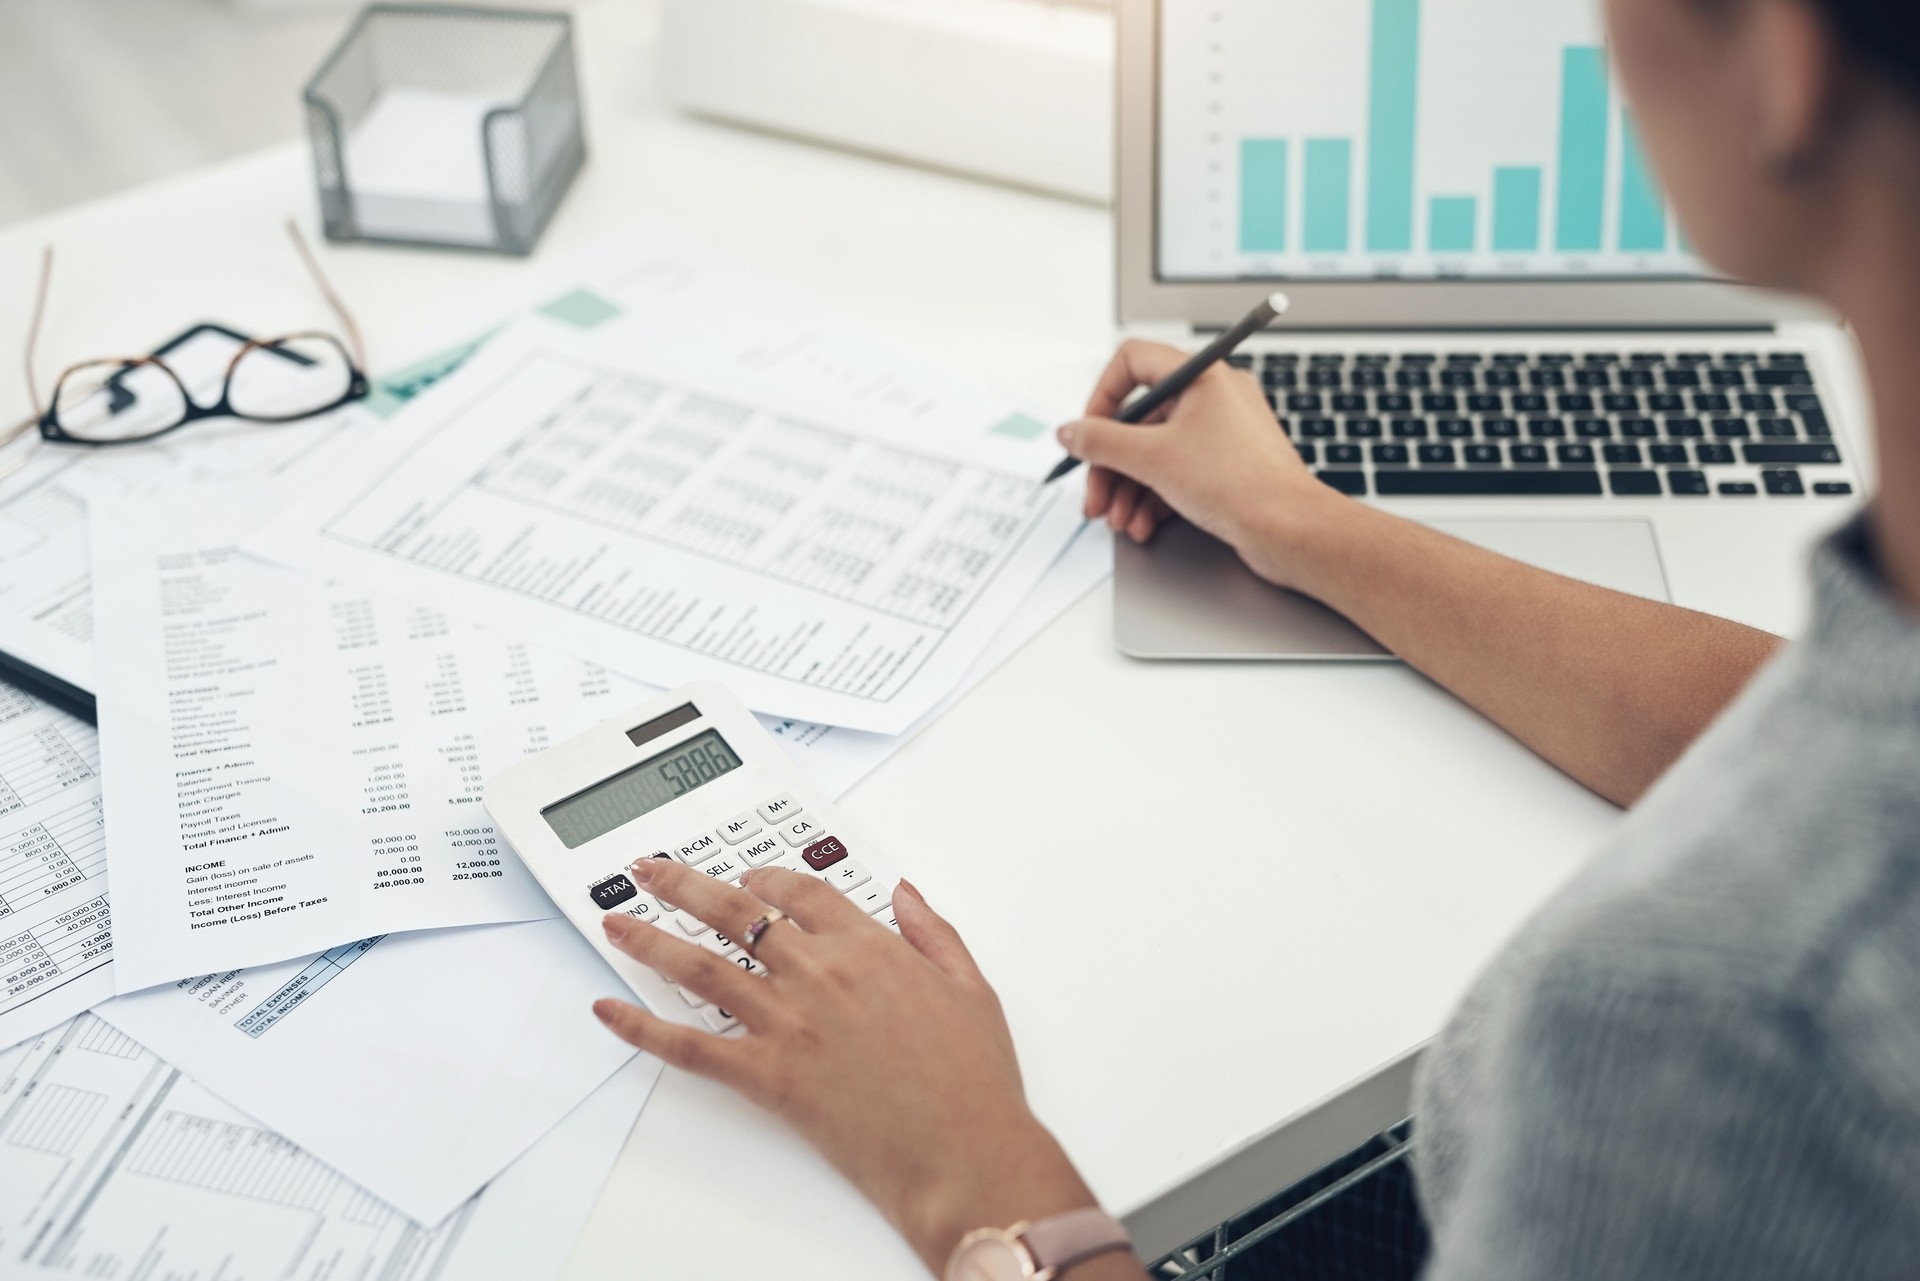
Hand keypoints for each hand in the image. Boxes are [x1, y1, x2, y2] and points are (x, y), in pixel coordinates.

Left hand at [593, 860, 1103, 1273]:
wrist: (964, 1151)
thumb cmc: (973, 1080)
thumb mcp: (969, 986)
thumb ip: (932, 931)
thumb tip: (904, 893)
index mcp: (869, 946)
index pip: (799, 892)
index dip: (764, 879)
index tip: (745, 877)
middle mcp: (820, 973)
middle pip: (735, 912)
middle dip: (684, 884)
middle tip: (650, 872)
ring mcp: (789, 1022)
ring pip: (701, 965)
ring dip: (650, 938)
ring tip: (616, 922)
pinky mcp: (768, 1075)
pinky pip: (691, 1046)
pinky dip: (643, 1029)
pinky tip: (612, 1014)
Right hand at [1061, 339, 1346, 589]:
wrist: (1290, 530)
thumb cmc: (1241, 484)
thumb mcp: (1152, 459)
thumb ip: (1101, 442)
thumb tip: (1071, 432)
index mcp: (1201, 376)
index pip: (1133, 362)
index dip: (1102, 397)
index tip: (1089, 433)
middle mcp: (1213, 398)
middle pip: (1138, 419)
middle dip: (1111, 464)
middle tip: (1095, 495)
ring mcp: (1221, 433)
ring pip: (1155, 452)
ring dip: (1128, 489)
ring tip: (1119, 520)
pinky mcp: (1226, 467)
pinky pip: (1177, 473)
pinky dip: (1154, 498)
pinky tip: (1144, 525)